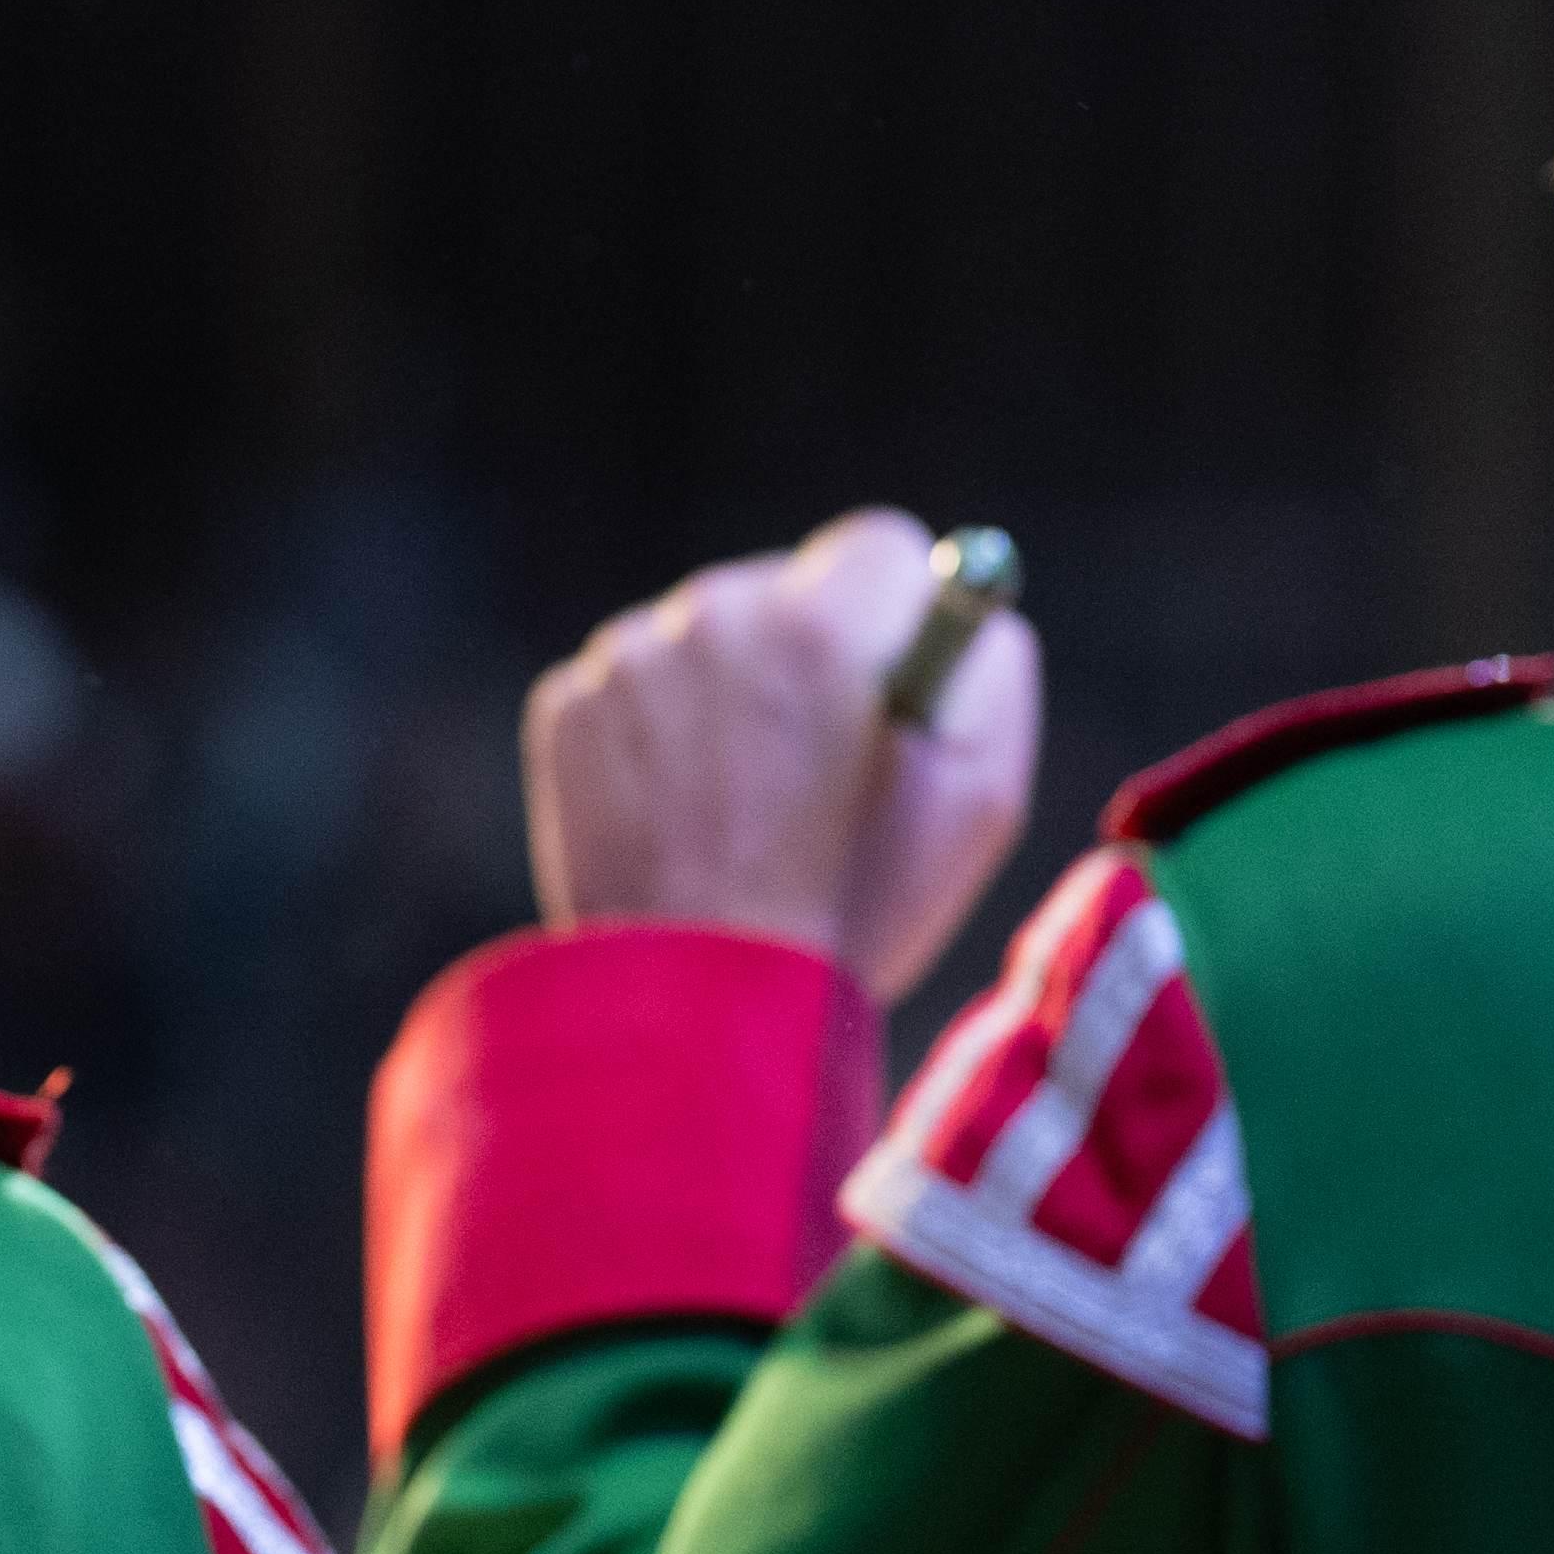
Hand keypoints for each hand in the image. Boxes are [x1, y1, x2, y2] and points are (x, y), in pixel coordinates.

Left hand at [519, 508, 1043, 1004]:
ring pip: (704, 640)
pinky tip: (678, 816)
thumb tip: (958, 602)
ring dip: (728, 695)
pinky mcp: (565, 709)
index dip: (900, 618)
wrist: (698, 1004)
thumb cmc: (857, 905)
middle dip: (808, 655)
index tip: (889, 679)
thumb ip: (988, 666)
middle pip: (786, 589)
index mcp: (823, 623)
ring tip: (742, 806)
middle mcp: (715, 614)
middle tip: (816, 764)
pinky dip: (656, 738)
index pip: (882, 549)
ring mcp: (626, 659)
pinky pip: (634, 691)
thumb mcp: (982, 795)